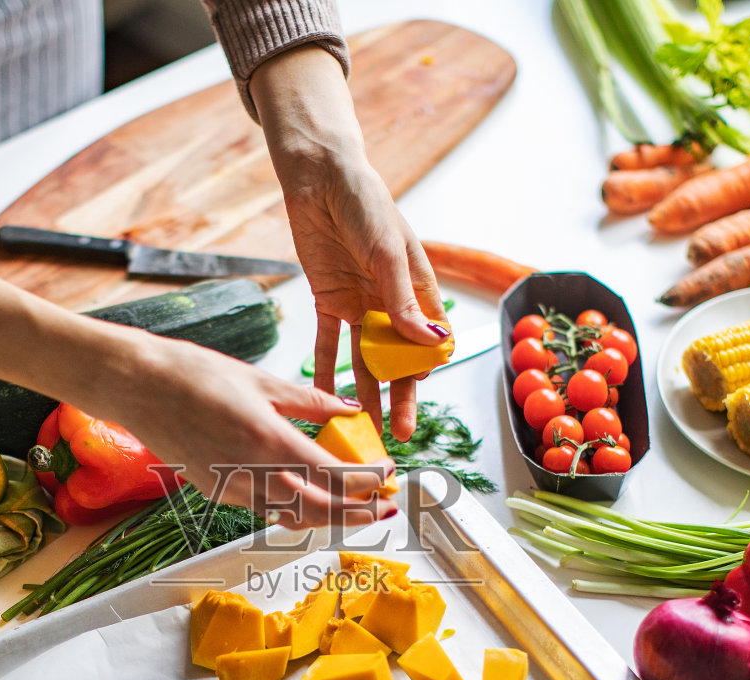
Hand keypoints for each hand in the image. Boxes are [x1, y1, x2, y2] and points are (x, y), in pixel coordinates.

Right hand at [102, 333, 398, 529]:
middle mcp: (252, 473)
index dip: (368, 482)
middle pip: (320, 509)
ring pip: (292, 517)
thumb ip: (311, 402)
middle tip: (385, 507)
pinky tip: (308, 494)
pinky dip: (293, 506)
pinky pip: (263, 507)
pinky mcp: (215, 491)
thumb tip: (351, 410)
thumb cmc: (194, 374)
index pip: (335, 476)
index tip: (388, 475)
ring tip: (354, 508)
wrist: (136, 386)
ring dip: (328, 516)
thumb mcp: (262, 381)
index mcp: (270, 441)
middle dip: (358, 512)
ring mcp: (231, 488)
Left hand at [251, 45, 447, 440]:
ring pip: (364, 360)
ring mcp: (359, 303)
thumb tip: (430, 340)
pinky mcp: (327, 300)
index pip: (428, 339)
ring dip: (365, 394)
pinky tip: (325, 400)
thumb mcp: (387, 249)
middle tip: (399, 435)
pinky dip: (326, 369)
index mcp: (416, 287)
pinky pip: (327, 343)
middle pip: (397, 359)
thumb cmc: (365, 200)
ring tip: (365, 429)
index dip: (425, 371)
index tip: (418, 396)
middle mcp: (390, 301)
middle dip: (400, 397)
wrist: (319, 174)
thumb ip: (403, 297)